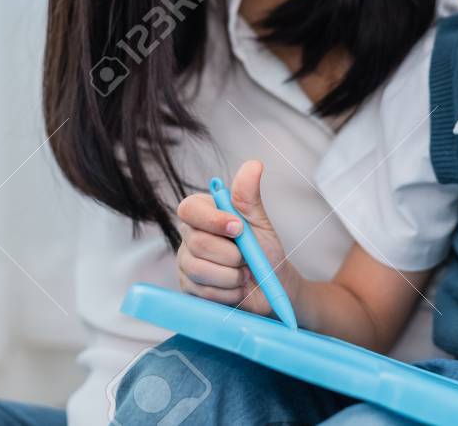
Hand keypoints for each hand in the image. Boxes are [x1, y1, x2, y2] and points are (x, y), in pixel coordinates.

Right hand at [175, 160, 299, 316]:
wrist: (271, 289)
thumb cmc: (264, 252)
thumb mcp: (260, 223)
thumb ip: (249, 196)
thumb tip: (254, 164)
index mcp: (203, 214)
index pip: (190, 209)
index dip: (213, 220)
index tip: (238, 229)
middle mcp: (189, 237)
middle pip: (197, 243)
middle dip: (231, 255)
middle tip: (248, 258)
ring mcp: (186, 264)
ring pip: (199, 270)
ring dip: (231, 276)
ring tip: (243, 274)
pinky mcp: (188, 289)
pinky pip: (203, 292)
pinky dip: (228, 293)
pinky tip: (236, 289)